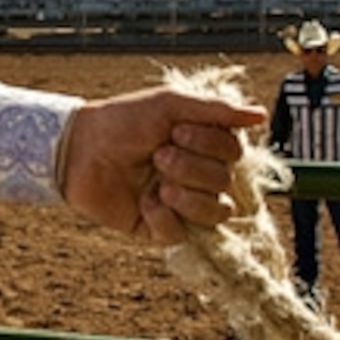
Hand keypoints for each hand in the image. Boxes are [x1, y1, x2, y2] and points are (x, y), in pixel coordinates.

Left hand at [59, 85, 269, 244]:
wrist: (78, 149)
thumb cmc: (123, 120)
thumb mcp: (169, 105)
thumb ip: (217, 112)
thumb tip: (261, 114)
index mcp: (204, 146)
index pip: (234, 153)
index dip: (210, 145)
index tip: (176, 131)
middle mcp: (198, 176)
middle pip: (225, 182)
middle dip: (192, 168)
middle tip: (159, 154)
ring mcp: (181, 204)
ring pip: (214, 214)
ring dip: (188, 196)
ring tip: (158, 184)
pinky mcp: (159, 229)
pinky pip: (181, 234)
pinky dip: (164, 217)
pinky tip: (144, 202)